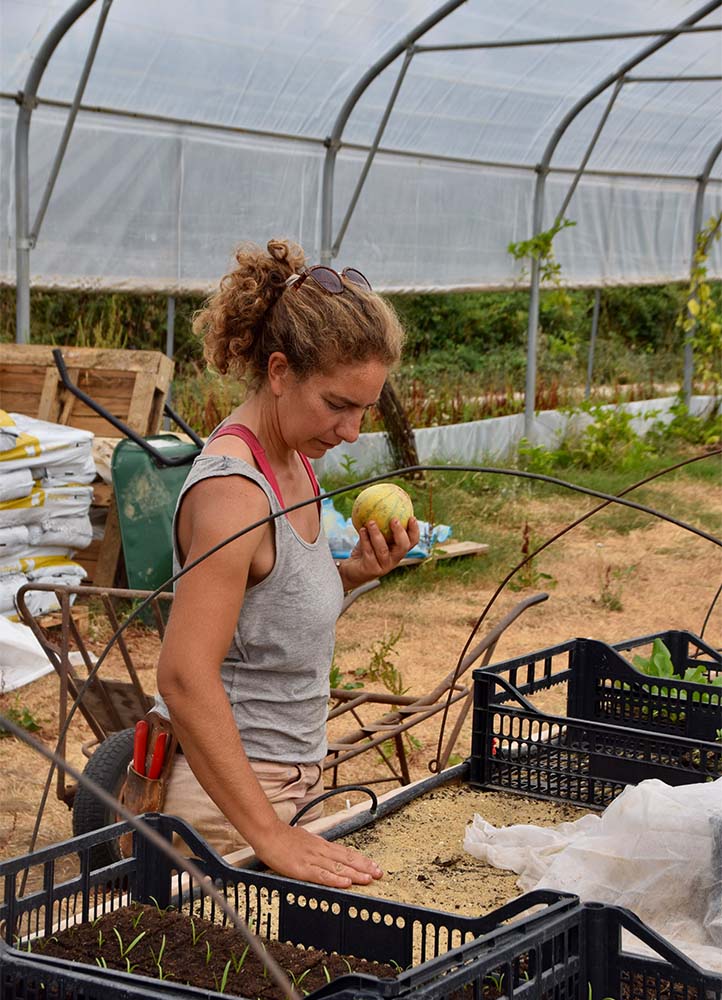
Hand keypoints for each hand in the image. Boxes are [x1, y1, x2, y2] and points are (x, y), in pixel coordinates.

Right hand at [252, 819, 382, 887]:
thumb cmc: (284, 837)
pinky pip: (321, 875)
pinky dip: (334, 879)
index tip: (374, 866)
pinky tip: (345, 883)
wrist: (267, 833)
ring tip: (369, 879)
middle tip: (379, 874)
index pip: (346, 852)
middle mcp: (320, 851)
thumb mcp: (305, 839)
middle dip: (364, 867)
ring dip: (354, 874)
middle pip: (346, 859)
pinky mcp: (302, 868)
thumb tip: (327, 851)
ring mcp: (312, 859)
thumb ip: (317, 846)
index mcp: (321, 845)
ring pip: (337, 867)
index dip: (361, 860)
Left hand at [343, 516, 419, 588]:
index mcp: (397, 550)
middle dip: (400, 533)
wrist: (351, 569)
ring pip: (383, 550)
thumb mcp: (372, 535)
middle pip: (403, 547)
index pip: (412, 541)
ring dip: (377, 534)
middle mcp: (393, 559)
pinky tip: (362, 530)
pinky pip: (368, 552)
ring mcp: (383, 566)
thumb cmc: (364, 549)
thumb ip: (379, 523)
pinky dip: (365, 540)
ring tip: (371, 522)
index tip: (411, 517)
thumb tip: (380, 500)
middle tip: (394, 520)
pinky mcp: (371, 569)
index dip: (415, 530)